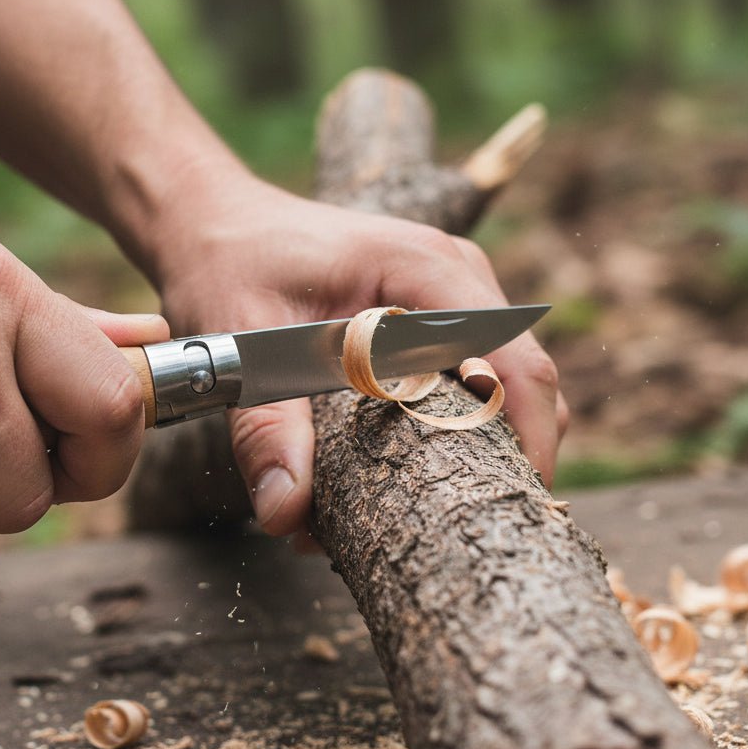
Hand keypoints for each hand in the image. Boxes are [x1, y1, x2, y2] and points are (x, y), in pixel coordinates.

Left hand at [156, 176, 567, 538]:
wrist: (218, 222)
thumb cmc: (230, 262)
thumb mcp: (239, 343)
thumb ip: (265, 427)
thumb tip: (287, 512)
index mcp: (423, 267)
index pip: (514, 363)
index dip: (529, 441)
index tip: (510, 510)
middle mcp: (453, 275)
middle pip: (519, 381)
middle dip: (497, 460)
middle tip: (447, 526)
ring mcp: (450, 294)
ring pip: (499, 385)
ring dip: (468, 449)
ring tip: (410, 508)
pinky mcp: (433, 316)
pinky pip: (468, 376)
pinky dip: (444, 428)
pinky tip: (393, 471)